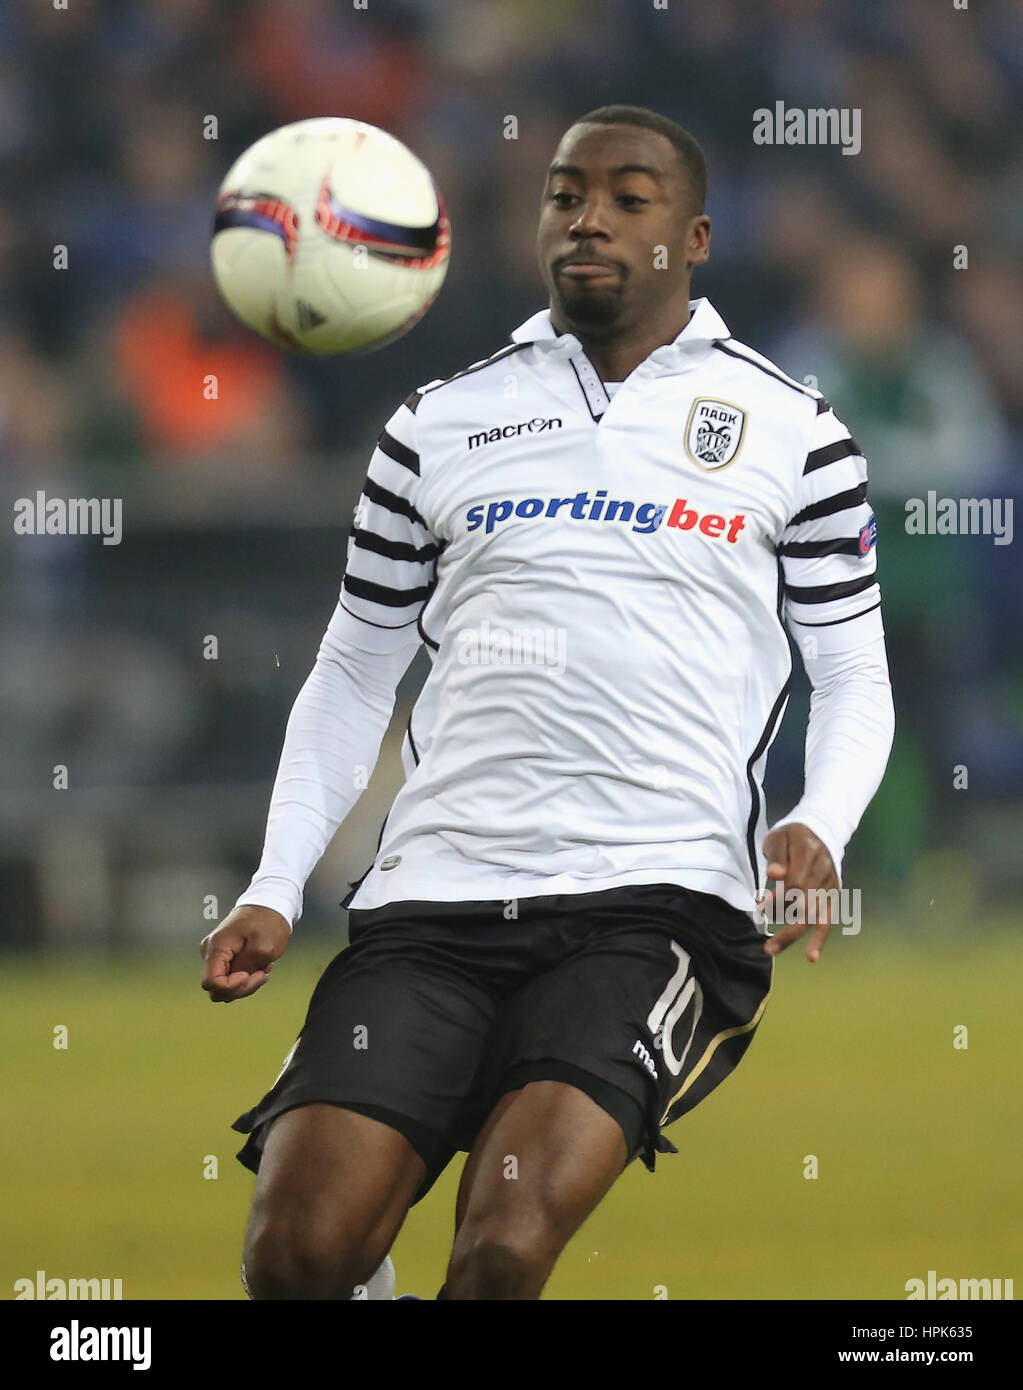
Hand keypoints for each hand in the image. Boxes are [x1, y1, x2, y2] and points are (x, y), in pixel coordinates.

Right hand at [200, 904, 290, 1001]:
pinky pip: (231, 978)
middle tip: (262, 973)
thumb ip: (244, 968)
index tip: (249, 974)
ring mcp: (217, 955)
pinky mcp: (225, 958)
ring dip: (247, 983)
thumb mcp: (263, 947)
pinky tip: (261, 965)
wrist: (270, 904)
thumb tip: (233, 982)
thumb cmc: (268, 921)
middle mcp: (210, 952)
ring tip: (264, 966)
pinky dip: (247, 977)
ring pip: (225, 987)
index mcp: (216, 947)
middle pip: (217, 989)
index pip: (211, 983)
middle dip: (242, 988)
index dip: (231, 987)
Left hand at [759, 823, 836, 961]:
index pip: (795, 882)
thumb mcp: (780, 837)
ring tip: (771, 949)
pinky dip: (820, 938)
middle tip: (758, 932)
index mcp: (809, 853)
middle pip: (804, 901)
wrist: (820, 831)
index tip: (760, 906)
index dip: (778, 897)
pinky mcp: (832, 896)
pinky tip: (811, 956)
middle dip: (780, 918)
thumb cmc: (792, 836)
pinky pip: (827, 919)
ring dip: (792, 933)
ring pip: (812, 914)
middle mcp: (823, 871)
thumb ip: (778, 855)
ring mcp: (829, 885)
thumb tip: (775, 874)